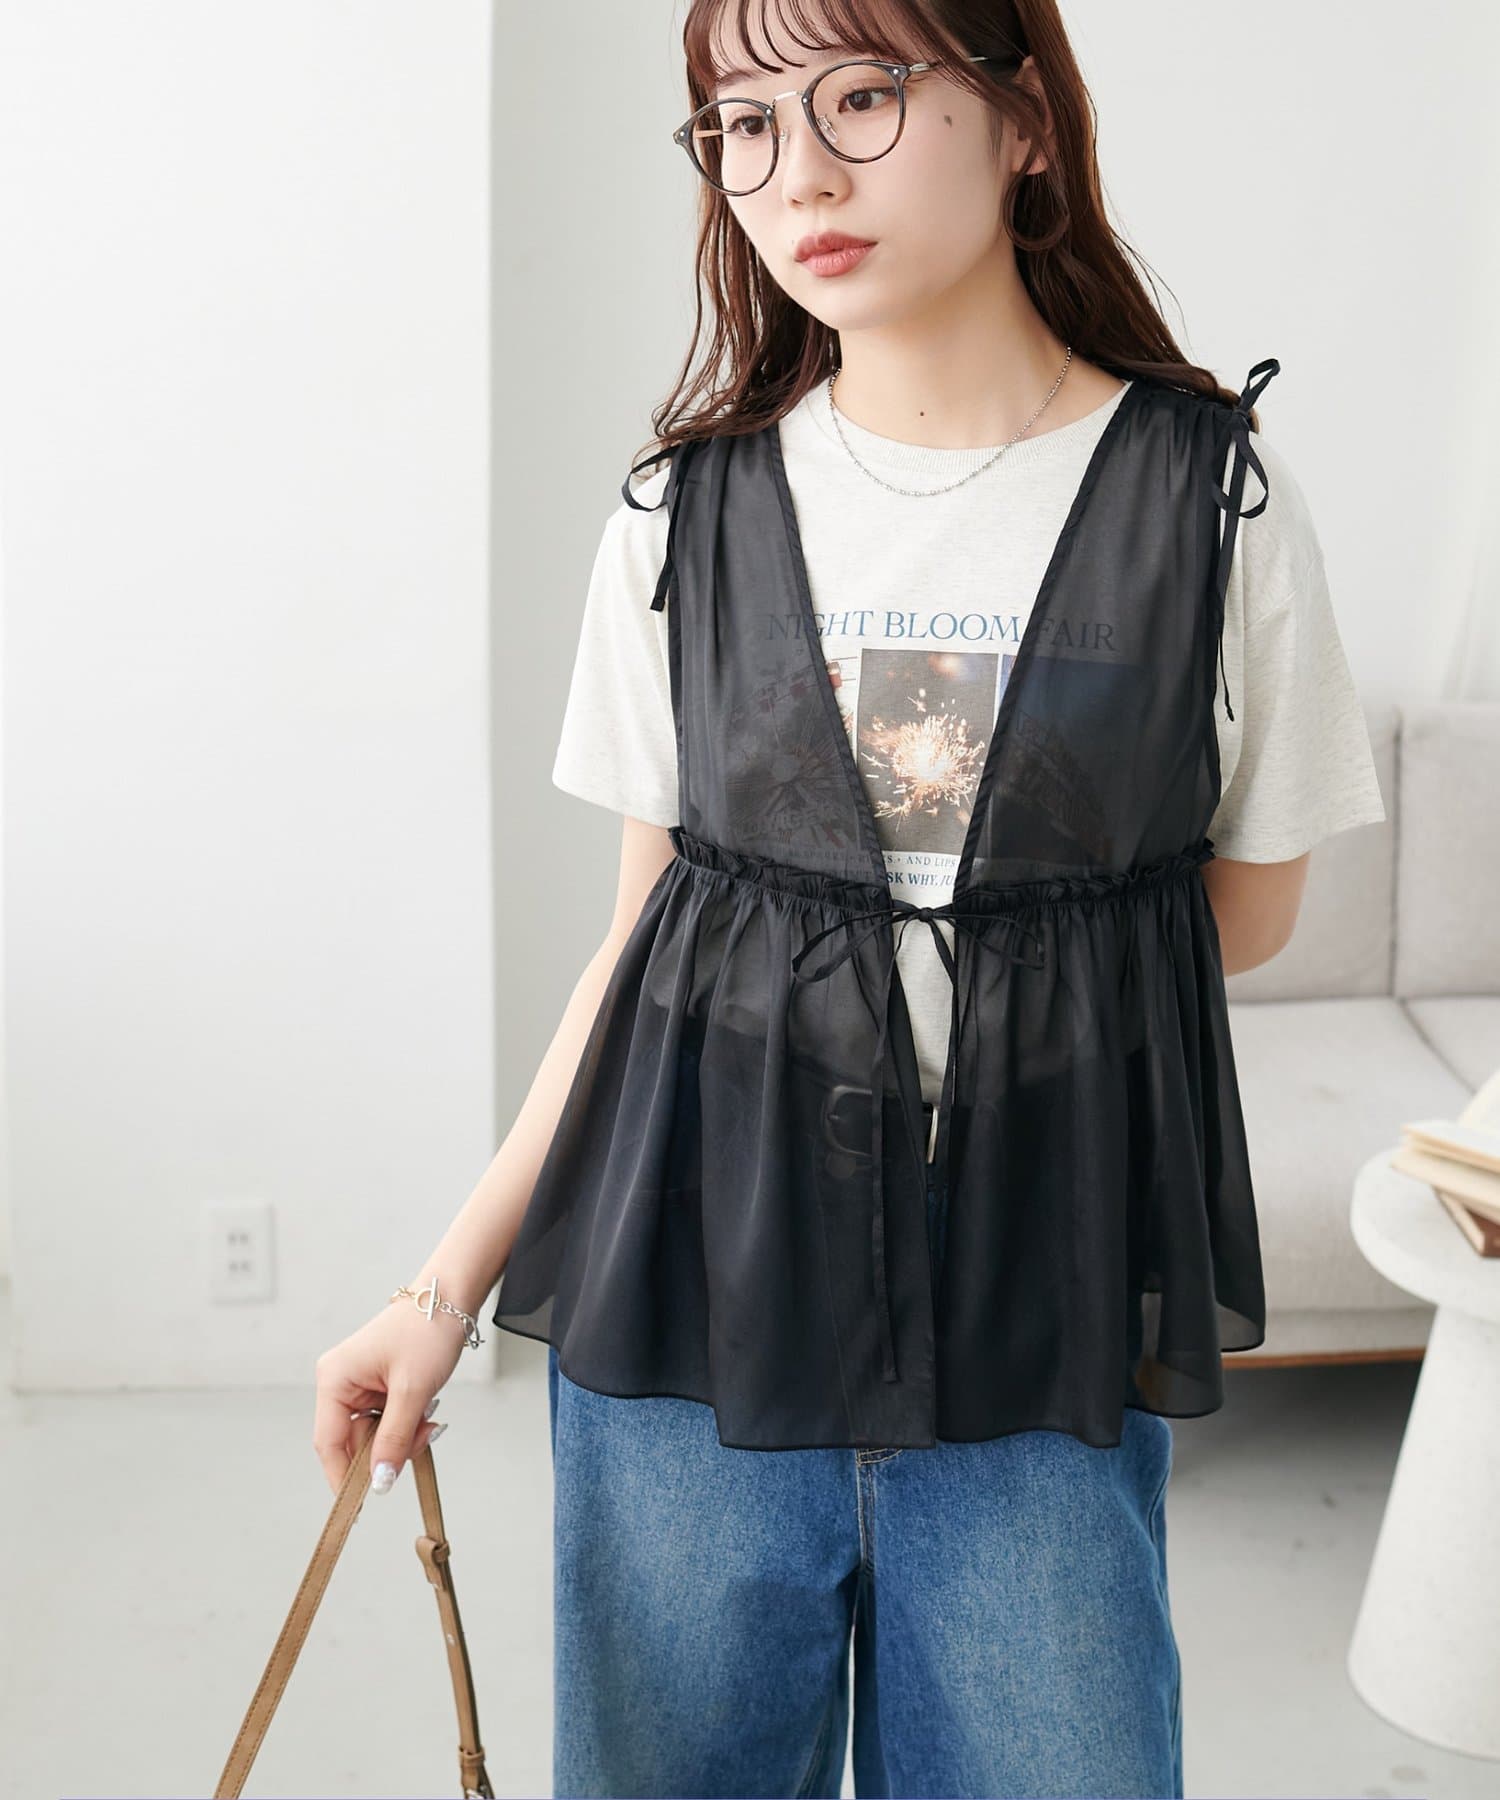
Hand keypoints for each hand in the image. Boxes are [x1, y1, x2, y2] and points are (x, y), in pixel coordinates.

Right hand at [313, 1291, 466, 1495]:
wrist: (451, 1297)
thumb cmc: (426, 1331)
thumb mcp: (412, 1391)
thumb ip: (394, 1440)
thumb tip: (380, 1483)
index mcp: (334, 1379)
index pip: (329, 1443)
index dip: (344, 1478)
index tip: (360, 1508)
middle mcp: (339, 1383)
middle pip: (354, 1443)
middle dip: (389, 1449)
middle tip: (423, 1436)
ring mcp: (358, 1385)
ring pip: (374, 1436)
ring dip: (403, 1436)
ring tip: (430, 1418)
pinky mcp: (377, 1386)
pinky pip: (386, 1422)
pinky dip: (407, 1425)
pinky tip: (426, 1411)